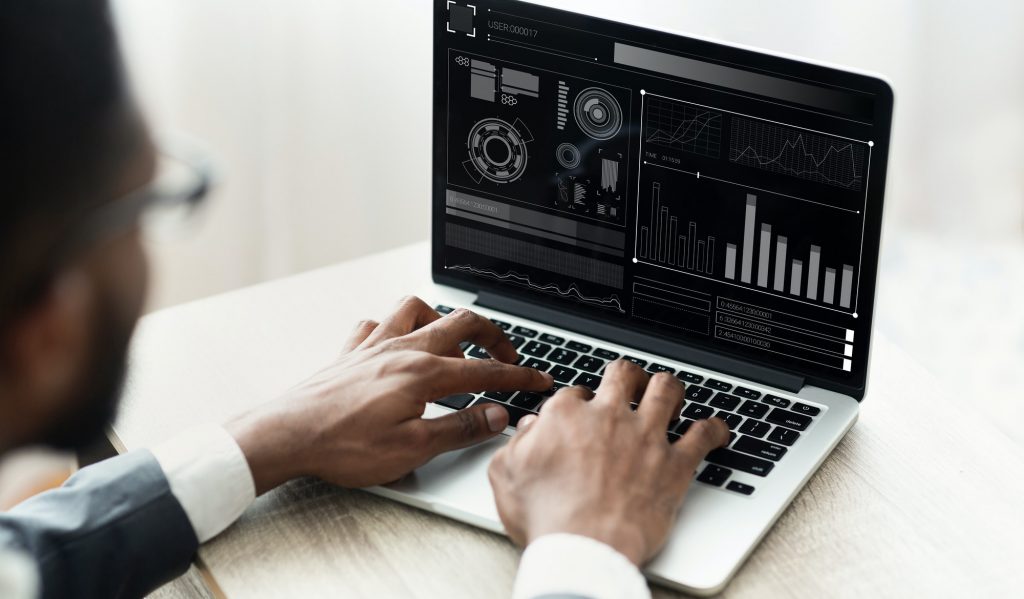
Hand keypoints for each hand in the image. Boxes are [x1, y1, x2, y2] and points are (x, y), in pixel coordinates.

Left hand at [226, 296, 552, 493]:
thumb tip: (497, 415)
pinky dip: (394, 326)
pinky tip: (398, 342)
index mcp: (423, 373)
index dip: (518, 375)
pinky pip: (377, 323)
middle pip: (461, 323)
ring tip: (454, 339)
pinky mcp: (351, 352)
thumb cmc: (344, 445)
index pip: (485, 369)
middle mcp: (402, 349)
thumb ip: (460, 428)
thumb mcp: (413, 449)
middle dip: (494, 335)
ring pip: (417, 308)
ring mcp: (375, 345)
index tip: (539, 380)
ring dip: (442, 318)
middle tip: (509, 355)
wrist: (287, 435)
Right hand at [488, 360, 728, 565]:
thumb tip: (530, 429)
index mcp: (567, 416)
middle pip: (624, 375)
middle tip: (630, 383)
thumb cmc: (547, 518)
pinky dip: (714, 430)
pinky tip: (717, 429)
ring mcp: (646, 437)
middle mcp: (609, 417)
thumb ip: (517, 445)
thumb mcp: (507, 475)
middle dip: (627, 375)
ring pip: (666, 390)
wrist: (586, 548)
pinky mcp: (675, 464)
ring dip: (669, 387)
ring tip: (670, 390)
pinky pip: (704, 436)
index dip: (580, 403)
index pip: (576, 393)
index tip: (582, 414)